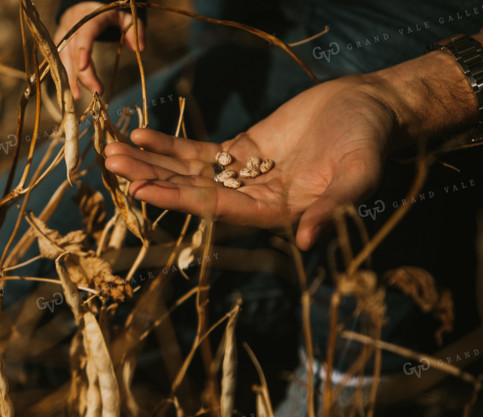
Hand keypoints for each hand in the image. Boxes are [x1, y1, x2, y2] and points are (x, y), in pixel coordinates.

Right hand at [54, 2, 144, 99]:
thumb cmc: (107, 14)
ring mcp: (63, 36)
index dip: (83, 50)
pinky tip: (72, 91)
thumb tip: (140, 49)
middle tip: (97, 91)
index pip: (84, 34)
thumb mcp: (125, 17)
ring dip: (70, 78)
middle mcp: (73, 27)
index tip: (84, 67)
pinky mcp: (59, 45)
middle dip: (83, 73)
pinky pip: (60, 62)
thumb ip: (135, 30)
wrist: (83, 8)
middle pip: (74, 51)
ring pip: (64, 58)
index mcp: (89, 18)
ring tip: (76, 96)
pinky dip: (66, 76)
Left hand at [104, 75, 397, 249]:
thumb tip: (308, 242)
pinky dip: (170, 145)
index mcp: (274, 213)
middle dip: (152, 178)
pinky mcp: (242, 150)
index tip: (141, 190)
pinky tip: (141, 136)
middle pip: (192, 192)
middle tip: (112, 164)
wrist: (369, 109)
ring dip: (152, 162)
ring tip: (114, 151)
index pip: (216, 209)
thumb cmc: (368, 143)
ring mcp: (244, 175)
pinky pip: (200, 151)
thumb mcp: (357, 175)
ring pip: (189, 172)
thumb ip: (331, 207)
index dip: (178, 200)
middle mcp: (252, 199)